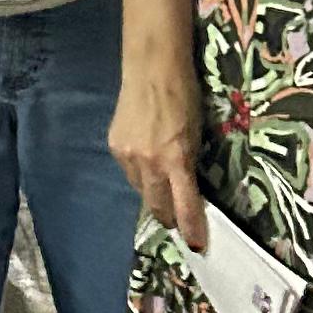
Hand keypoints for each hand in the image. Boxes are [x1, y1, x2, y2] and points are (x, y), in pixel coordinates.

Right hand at [108, 66, 207, 247]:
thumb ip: (189, 164)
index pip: (185, 205)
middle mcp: (150, 163)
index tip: (198, 245)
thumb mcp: (196, 134)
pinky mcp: (114, 147)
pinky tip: (145, 160)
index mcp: (176, 159)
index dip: (191, 228)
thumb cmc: (185, 95)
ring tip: (161, 185)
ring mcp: (128, 156)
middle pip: (158, 206)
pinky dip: (139, 173)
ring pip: (141, 190)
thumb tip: (188, 189)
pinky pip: (128, 172)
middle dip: (169, 217)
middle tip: (177, 222)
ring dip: (153, 193)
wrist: (152, 67)